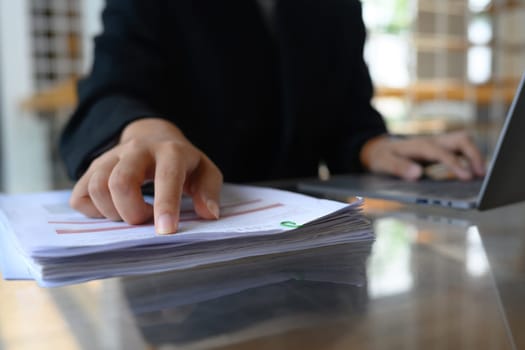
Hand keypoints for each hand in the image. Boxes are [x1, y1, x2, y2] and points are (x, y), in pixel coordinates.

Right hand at [69, 118, 222, 233]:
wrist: (152, 136)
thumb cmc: (182, 162)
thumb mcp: (205, 171)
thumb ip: (209, 191)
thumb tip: (209, 214)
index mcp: (170, 151)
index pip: (165, 177)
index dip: (165, 205)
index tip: (166, 231)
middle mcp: (136, 150)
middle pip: (120, 183)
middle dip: (131, 213)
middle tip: (145, 219)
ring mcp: (109, 157)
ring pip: (96, 189)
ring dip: (113, 213)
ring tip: (132, 212)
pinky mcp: (90, 168)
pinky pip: (80, 197)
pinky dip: (94, 212)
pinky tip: (113, 209)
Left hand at [360, 131, 485, 180]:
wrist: (380, 148)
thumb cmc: (382, 157)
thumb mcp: (383, 163)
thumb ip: (399, 168)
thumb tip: (417, 174)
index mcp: (419, 146)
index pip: (441, 152)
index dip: (455, 164)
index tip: (467, 177)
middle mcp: (432, 142)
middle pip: (460, 139)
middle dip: (474, 154)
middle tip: (481, 175)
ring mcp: (438, 144)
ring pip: (464, 141)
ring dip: (475, 155)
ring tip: (482, 175)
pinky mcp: (441, 149)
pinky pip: (461, 150)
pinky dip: (470, 159)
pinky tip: (474, 174)